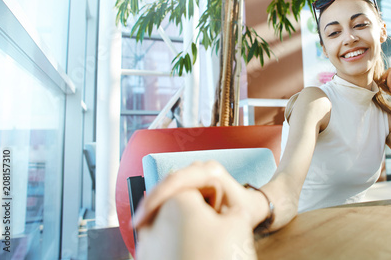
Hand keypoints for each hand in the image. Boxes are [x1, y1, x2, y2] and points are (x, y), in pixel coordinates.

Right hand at [133, 160, 255, 229]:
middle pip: (168, 180)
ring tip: (144, 221)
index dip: (158, 197)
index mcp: (212, 172)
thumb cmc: (244, 209)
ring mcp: (197, 171)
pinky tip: (153, 216)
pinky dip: (161, 202)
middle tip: (139, 223)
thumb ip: (209, 213)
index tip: (144, 216)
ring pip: (167, 184)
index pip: (177, 179)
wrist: (251, 205)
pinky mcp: (192, 179)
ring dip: (154, 201)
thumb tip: (183, 218)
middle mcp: (202, 167)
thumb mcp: (230, 215)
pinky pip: (171, 188)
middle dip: (151, 200)